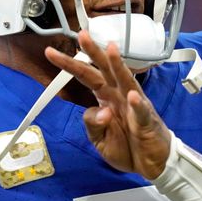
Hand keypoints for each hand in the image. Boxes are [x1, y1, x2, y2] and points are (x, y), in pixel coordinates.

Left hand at [44, 30, 170, 179]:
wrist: (151, 166)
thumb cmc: (126, 147)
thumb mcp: (99, 139)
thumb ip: (92, 123)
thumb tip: (99, 111)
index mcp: (105, 97)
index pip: (85, 75)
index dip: (69, 64)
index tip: (50, 52)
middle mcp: (119, 95)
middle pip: (104, 70)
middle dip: (93, 52)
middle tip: (82, 34)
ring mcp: (134, 106)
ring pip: (125, 81)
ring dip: (118, 65)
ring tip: (110, 49)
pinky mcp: (147, 121)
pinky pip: (141, 111)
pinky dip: (137, 104)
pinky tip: (132, 96)